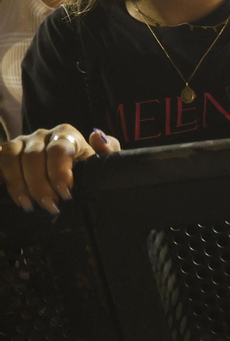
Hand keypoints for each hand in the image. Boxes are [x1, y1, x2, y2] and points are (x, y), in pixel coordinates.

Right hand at [0, 125, 119, 214]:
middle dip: (40, 185)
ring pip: (13, 158)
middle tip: (49, 206)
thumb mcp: (99, 161)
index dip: (60, 172)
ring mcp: (21, 142)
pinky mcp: (7, 152)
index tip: (65, 194)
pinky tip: (14, 195)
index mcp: (66, 134)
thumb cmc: (84, 166)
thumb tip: (97, 136)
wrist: (67, 170)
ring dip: (19, 184)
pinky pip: (0, 159)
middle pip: (34, 156)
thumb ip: (107, 150)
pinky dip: (4, 177)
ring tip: (29, 205)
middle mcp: (42, 134)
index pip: (59, 149)